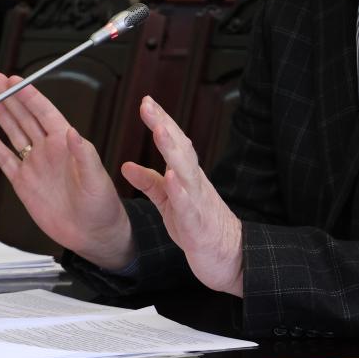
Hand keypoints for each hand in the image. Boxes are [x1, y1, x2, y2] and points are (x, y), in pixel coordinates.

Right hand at [0, 73, 134, 270]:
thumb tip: (72, 133)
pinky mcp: (24, 183)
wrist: (92, 234)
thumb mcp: (96, 179)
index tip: (16, 81)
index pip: (45, 112)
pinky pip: (5, 160)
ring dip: (2, 114)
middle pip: (25, 117)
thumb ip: (84, 155)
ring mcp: (35, 165)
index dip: (29, 95)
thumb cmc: (102, 205)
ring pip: (14, 133)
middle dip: (10, 97)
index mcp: (67, 144)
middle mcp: (49, 150)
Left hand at [122, 97, 243, 296]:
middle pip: (180, 148)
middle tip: (149, 105)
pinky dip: (179, 190)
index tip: (147, 100)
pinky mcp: (198, 224)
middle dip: (164, 125)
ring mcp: (198, 202)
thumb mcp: (169, 204)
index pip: (174, 143)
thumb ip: (150, 183)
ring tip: (158, 130)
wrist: (232, 257)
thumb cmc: (200, 229)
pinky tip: (170, 177)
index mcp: (187, 177)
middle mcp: (195, 183)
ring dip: (172, 149)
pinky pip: (189, 205)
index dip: (161, 121)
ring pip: (185, 170)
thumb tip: (126, 165)